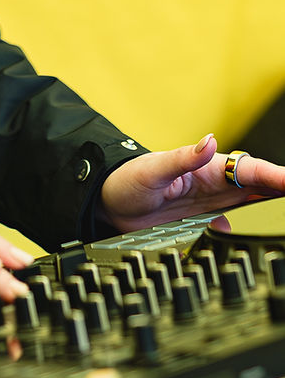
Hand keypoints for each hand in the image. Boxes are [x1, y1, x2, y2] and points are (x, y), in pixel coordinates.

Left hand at [98, 133, 284, 232]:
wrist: (110, 205)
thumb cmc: (129, 180)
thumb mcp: (153, 170)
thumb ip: (182, 158)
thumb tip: (210, 141)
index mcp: (208, 168)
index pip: (250, 169)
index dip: (277, 176)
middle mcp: (216, 185)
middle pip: (262, 186)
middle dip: (283, 189)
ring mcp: (215, 205)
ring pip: (256, 205)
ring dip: (274, 208)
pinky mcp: (208, 223)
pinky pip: (239, 226)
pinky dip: (257, 229)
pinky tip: (267, 235)